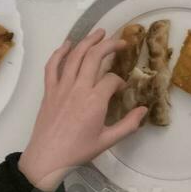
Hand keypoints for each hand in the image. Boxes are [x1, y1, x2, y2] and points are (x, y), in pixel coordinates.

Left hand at [17, 28, 145, 191]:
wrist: (46, 159)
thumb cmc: (77, 151)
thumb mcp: (107, 141)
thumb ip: (128, 125)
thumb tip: (144, 111)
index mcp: (95, 101)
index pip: (112, 79)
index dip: (120, 81)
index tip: (121, 90)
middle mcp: (79, 88)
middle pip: (94, 56)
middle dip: (109, 45)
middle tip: (120, 41)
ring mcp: (61, 87)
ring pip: (75, 56)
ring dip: (87, 41)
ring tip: (99, 32)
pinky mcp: (49, 90)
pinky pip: (52, 66)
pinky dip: (59, 52)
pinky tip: (67, 44)